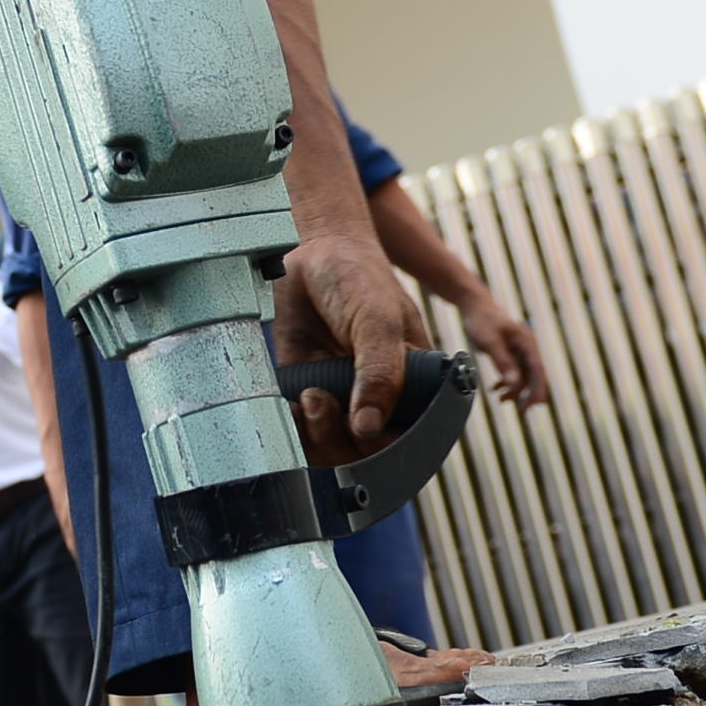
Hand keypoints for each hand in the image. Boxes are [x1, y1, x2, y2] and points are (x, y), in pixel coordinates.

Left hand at [273, 228, 428, 450]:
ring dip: (317, 436)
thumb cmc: (356, 276)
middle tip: (323, 401)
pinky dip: (293, 429)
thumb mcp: (378, 322)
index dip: (388, 446)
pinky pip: (302, 433)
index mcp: (415, 383)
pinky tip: (290, 403)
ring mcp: (343, 397)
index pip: (412, 437)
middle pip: (369, 453)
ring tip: (309, 397)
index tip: (363, 430)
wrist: (307, 251)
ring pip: (335, 449)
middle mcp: (381, 396)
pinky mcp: (308, 392)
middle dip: (344, 441)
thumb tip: (368, 430)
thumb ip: (381, 374)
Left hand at [453, 294, 555, 411]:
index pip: (538, 369)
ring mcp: (520, 350)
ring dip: (515, 389)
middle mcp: (527, 347)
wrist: (474, 306)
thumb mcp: (490, 342)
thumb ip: (503, 362)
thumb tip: (514, 383)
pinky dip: (507, 382)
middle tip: (522, 410)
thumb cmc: (482, 321)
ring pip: (524, 375)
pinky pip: (514, 371)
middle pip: (534, 375)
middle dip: (529, 393)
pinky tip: (496, 389)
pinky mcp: (511, 352)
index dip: (538, 388)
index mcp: (527, 343)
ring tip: (500, 400)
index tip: (535, 404)